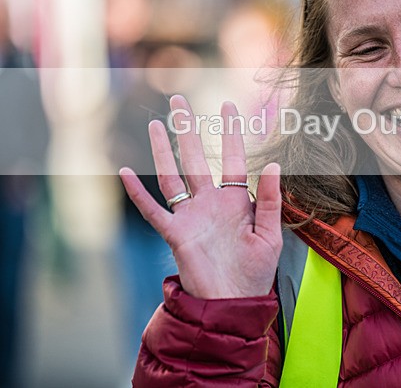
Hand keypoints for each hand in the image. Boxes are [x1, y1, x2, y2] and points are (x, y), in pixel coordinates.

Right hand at [119, 95, 282, 298]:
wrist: (234, 302)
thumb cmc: (255, 272)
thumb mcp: (270, 235)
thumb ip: (271, 201)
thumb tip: (273, 165)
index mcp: (236, 200)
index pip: (232, 157)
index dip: (231, 132)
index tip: (228, 106)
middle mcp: (210, 202)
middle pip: (195, 157)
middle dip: (188, 129)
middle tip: (179, 100)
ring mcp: (191, 216)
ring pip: (172, 175)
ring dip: (162, 149)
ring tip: (155, 123)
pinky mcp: (176, 234)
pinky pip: (153, 210)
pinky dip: (137, 193)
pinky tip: (124, 172)